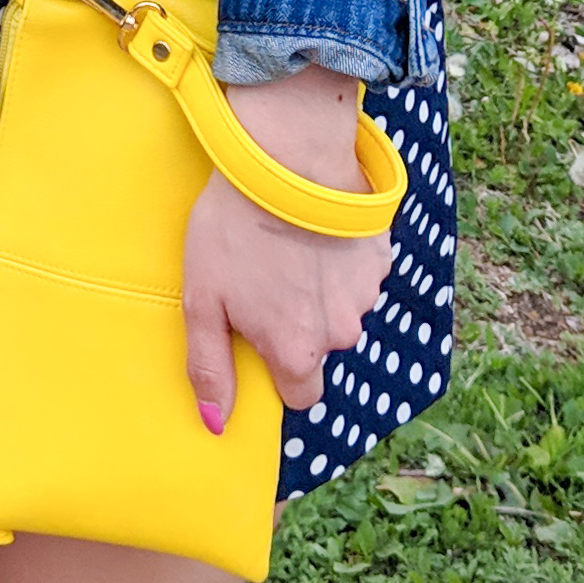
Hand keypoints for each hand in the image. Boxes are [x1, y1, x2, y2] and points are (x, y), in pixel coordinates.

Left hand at [180, 67, 392, 429]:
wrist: (286, 158)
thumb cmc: (234, 229)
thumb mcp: (202, 301)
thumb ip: (210, 368)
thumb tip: (215, 424)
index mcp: (296, 350)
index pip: (301, 395)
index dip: (281, 372)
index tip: (261, 338)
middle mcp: (340, 332)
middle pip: (323, 349)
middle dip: (301, 328)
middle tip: (269, 283)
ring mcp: (366, 293)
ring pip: (343, 311)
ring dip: (322, 293)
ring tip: (289, 250)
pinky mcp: (380, 255)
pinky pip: (361, 275)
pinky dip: (341, 262)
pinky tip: (315, 233)